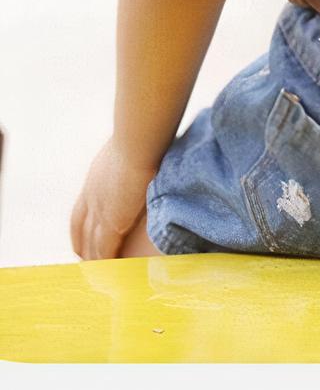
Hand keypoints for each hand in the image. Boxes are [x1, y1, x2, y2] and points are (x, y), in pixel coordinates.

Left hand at [70, 137, 157, 259]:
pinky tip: (110, 269)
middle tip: (87, 260)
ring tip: (100, 272)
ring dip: (94, 257)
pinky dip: (106, 260)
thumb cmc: (143, 137)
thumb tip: (149, 152)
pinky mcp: (114, 221)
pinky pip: (105, 249)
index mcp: (95, 179)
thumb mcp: (131, 148)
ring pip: (92, 243)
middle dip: (83, 246)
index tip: (82, 240)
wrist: (139, 141)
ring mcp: (100, 210)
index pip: (80, 212)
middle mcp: (91, 197)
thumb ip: (134, 157)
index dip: (80, 228)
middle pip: (81, 230)